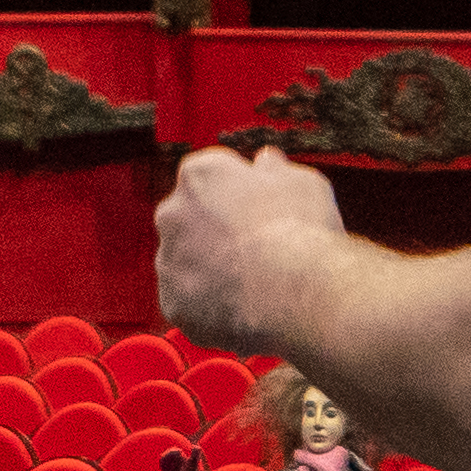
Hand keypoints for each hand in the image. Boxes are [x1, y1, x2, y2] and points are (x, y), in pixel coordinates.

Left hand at [155, 146, 343, 350]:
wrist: (293, 293)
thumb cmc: (300, 233)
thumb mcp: (301, 183)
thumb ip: (275, 169)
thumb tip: (268, 162)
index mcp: (200, 174)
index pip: (209, 177)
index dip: (237, 194)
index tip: (260, 209)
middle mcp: (173, 213)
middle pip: (190, 218)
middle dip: (215, 231)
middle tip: (255, 248)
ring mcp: (169, 260)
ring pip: (187, 262)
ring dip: (210, 269)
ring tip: (253, 284)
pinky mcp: (173, 302)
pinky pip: (189, 302)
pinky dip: (208, 305)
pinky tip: (242, 308)